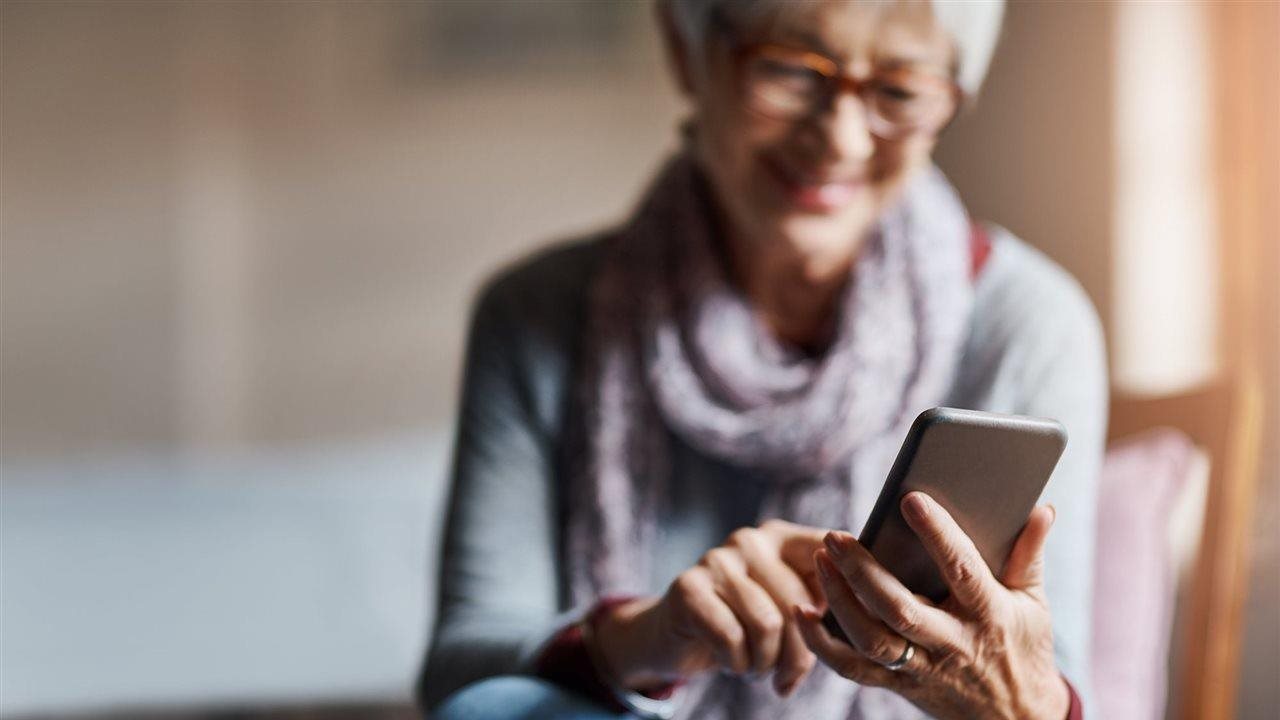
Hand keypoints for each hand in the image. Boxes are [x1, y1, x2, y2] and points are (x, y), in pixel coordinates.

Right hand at [594, 519, 827, 696]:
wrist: (678, 637)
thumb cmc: (745, 626)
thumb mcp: (786, 610)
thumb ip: (820, 605)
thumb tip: (863, 625)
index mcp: (782, 538)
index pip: (827, 552)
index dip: (843, 589)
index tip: (838, 627)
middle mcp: (751, 540)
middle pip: (799, 603)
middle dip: (798, 655)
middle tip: (786, 679)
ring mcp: (717, 559)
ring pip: (767, 624)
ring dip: (764, 663)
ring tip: (754, 668)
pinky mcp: (689, 586)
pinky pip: (730, 637)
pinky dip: (736, 664)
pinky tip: (730, 663)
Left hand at [794, 491, 1069, 719]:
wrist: (1017, 719)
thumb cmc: (1023, 647)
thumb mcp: (1034, 603)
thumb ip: (1029, 553)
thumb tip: (1040, 508)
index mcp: (989, 615)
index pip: (961, 570)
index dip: (937, 534)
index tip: (910, 499)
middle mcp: (952, 644)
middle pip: (899, 609)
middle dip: (863, 572)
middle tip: (835, 536)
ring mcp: (922, 669)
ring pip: (871, 640)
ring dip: (838, 601)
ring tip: (819, 561)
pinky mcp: (898, 685)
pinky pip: (852, 669)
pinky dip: (821, 643)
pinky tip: (801, 611)